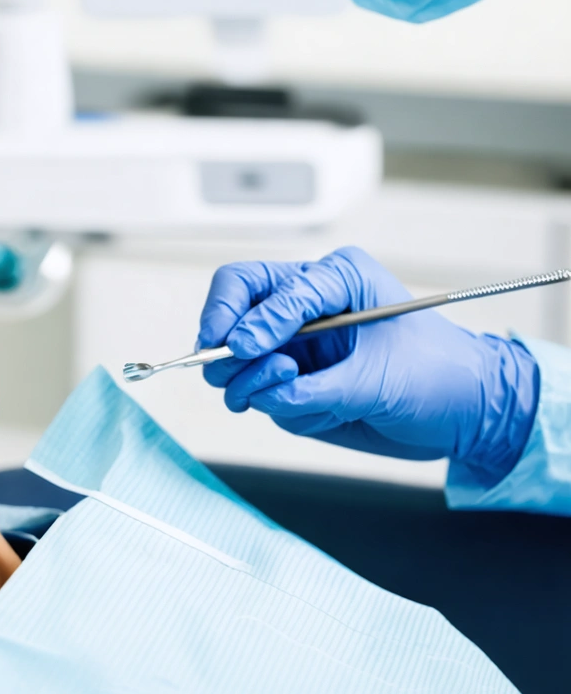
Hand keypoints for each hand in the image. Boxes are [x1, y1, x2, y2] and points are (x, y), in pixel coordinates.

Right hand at [196, 246, 538, 474]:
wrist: (468, 414)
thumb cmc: (439, 375)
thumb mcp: (378, 374)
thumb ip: (313, 386)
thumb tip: (262, 390)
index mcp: (328, 280)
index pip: (251, 284)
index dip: (240, 317)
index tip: (241, 348)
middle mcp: (303, 310)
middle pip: (227, 314)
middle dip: (225, 347)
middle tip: (232, 370)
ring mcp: (295, 348)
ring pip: (234, 363)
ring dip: (250, 383)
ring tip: (287, 392)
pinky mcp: (293, 386)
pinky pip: (260, 398)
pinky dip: (278, 408)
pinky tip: (321, 411)